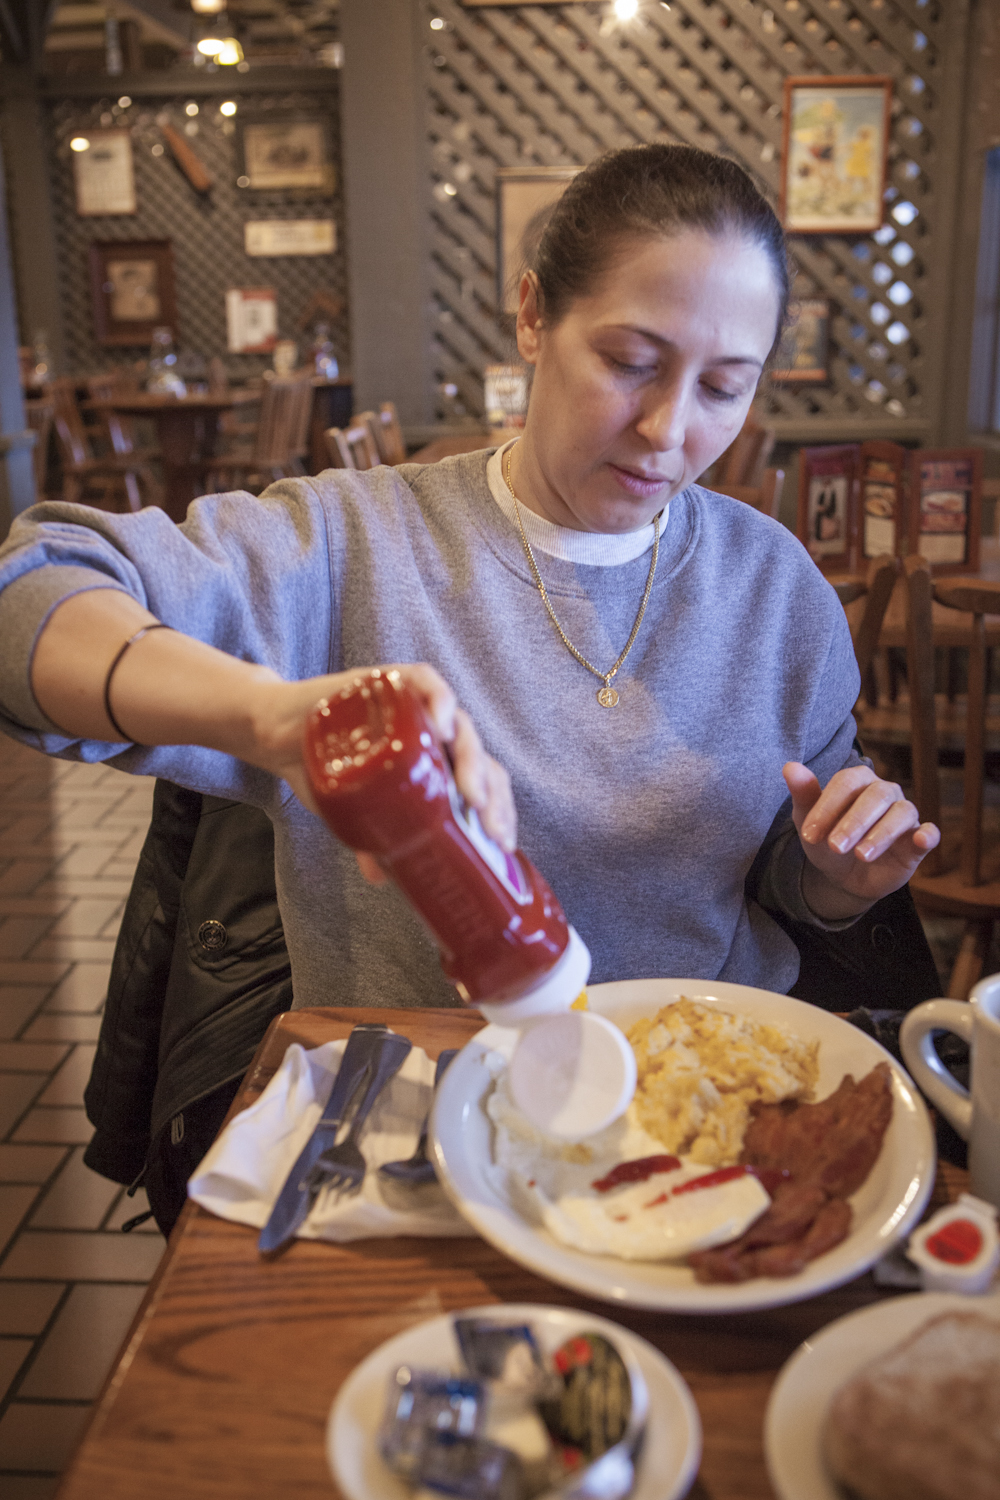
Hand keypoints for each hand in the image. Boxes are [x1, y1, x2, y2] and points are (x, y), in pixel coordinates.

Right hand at [250, 664, 516, 882]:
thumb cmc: (325, 772)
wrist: (277, 738)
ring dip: (471, 757)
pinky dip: (439, 699)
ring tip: (472, 793)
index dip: (499, 809)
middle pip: (477, 756)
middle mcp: (431, 733)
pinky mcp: (387, 683)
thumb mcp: (351, 814)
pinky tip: (443, 726)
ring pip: (459, 723)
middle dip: (490, 791)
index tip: (502, 843)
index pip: (483, 781)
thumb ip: (371, 840)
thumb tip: (383, 879)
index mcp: (435, 762)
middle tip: (489, 826)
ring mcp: (412, 706)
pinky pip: (424, 682)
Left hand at [783, 762, 939, 920]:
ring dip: (883, 833)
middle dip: (854, 822)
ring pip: (902, 813)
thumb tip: (789, 766)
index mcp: (858, 781)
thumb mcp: (810, 822)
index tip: (809, 834)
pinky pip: (930, 832)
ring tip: (862, 855)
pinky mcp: (917, 841)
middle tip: (835, 847)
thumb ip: (803, 794)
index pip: (845, 784)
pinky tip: (920, 840)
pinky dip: (928, 834)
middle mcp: (885, 792)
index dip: (827, 807)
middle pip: (875, 796)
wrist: (843, 876)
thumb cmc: (826, 840)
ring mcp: (904, 814)